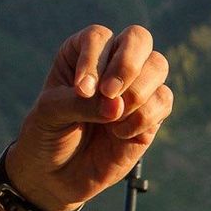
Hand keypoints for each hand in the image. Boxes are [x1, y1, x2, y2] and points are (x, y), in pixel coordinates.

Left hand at [6, 24, 172, 210]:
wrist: (55, 174)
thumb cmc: (47, 133)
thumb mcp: (51, 113)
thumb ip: (82, 103)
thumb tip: (118, 105)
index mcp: (81, 52)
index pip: (98, 37)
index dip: (94, 59)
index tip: (80, 90)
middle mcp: (111, 62)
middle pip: (138, 38)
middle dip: (127, 65)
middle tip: (109, 94)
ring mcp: (134, 86)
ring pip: (157, 65)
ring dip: (136, 92)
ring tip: (112, 119)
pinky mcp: (151, 114)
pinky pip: (163, 100)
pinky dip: (144, 117)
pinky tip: (120, 134)